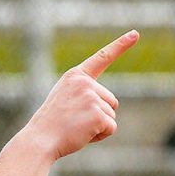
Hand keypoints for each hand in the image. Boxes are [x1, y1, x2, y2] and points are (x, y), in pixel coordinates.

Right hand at [21, 30, 138, 161]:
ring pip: (111, 115)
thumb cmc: (50, 125)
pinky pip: (111, 128)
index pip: (102, 58)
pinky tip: (82, 135)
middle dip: (98, 114)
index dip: (120, 46)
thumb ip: (84, 96)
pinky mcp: (98, 114)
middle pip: (110, 100)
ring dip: (98, 126)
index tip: (135, 34)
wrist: (39, 141)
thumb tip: (107, 108)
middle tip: (73, 121)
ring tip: (75, 128)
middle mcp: (85, 83)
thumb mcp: (64, 101)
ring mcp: (92, 97)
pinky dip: (100, 136)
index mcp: (75, 76)